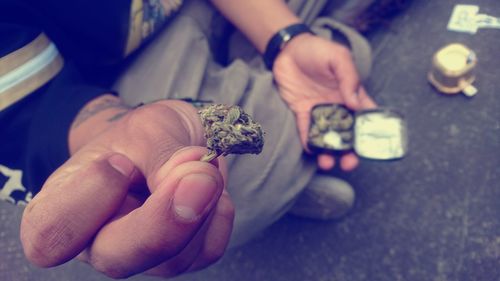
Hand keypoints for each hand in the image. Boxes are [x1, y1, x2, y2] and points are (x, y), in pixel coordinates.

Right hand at [20, 98, 233, 277]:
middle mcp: (95, 241)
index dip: (92, 198)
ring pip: (171, 259)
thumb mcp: (147, 128)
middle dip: (164, 219)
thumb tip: (196, 186)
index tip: (121, 162)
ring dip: (201, 206)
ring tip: (201, 168)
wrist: (168, 140)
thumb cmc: (142, 135)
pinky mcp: (178, 257)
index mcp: (63, 205)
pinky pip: (205, 251)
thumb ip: (164, 157)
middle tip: (199, 176)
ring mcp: (139, 255)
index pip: (51, 234)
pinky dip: (218, 216)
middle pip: (117, 259)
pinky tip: (212, 192)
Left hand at [273, 33, 376, 170]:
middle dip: (350, 150)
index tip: (373, 147)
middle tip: (350, 163)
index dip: (371, 132)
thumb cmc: (317, 50)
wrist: (289, 49)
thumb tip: (354, 103)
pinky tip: (312, 151)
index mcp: (351, 94)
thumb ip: (349, 78)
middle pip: (347, 133)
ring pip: (327, 136)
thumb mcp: (338, 58)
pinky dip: (308, 142)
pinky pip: (306, 130)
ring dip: (329, 151)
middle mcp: (337, 106)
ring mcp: (319, 111)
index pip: (366, 116)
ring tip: (328, 163)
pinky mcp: (301, 112)